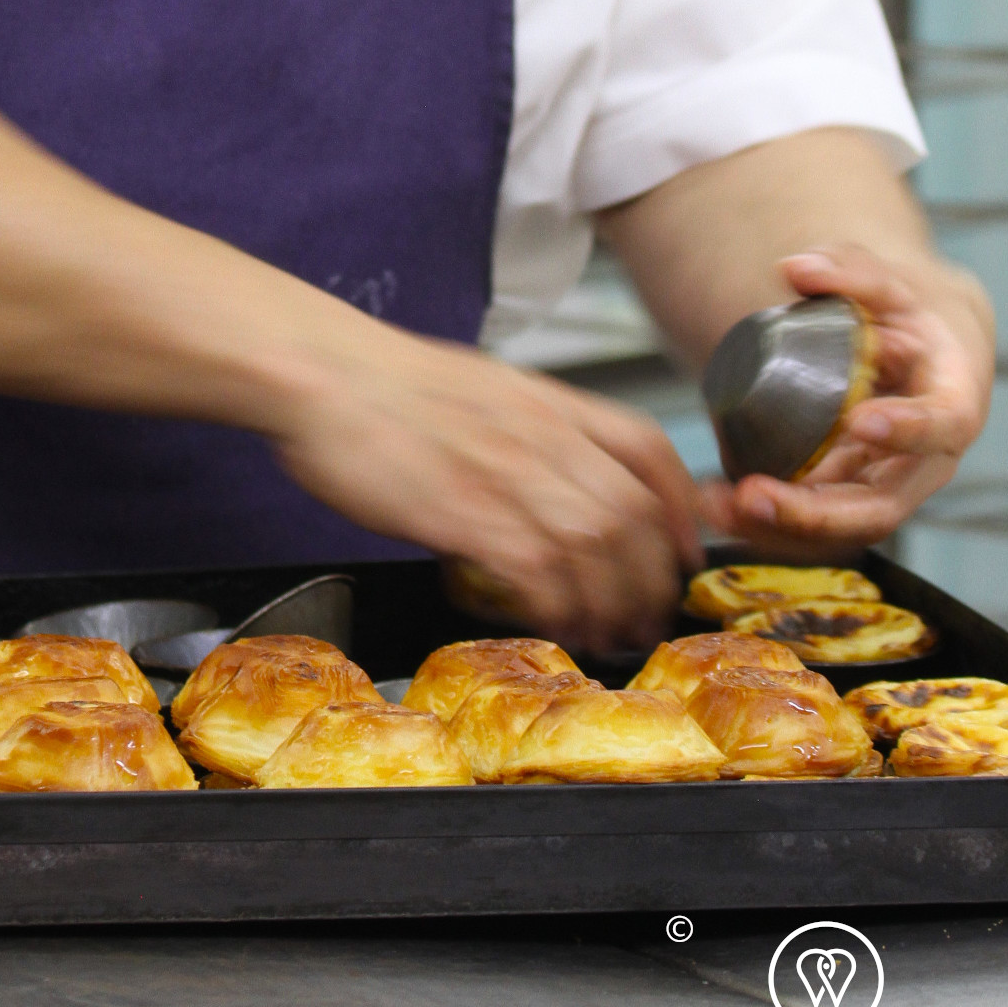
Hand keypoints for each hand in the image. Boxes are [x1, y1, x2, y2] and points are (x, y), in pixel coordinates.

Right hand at [270, 336, 704, 654]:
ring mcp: (506, 472)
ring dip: (612, 601)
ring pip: (597, 547)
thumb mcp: (480, 387)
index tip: (685, 545)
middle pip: (633, 512)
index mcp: (546, 399)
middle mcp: (540, 433)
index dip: (681, 504)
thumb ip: (525, 426)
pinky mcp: (464, 511)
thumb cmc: (383, 384)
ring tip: (609, 632)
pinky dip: (557, 606)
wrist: (322, 375)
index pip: (646, 447)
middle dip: (653, 574)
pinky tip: (554, 623)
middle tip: (649, 612)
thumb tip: (546, 468)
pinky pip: (538, 571)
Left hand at [700, 244, 993, 553]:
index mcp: (952, 404)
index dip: (907, 429)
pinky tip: (717, 505)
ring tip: (720, 504)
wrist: (914, 346)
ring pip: (837, 524)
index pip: (940, 425)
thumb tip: (797, 268)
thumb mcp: (890, 283)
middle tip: (756, 493)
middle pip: (879, 504)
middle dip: (817, 510)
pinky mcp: (845, 492)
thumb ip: (850, 270)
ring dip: (778, 526)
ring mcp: (881, 483)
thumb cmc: (907, 314)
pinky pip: (810, 519)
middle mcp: (921, 461)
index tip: (862, 422)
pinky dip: (764, 521)